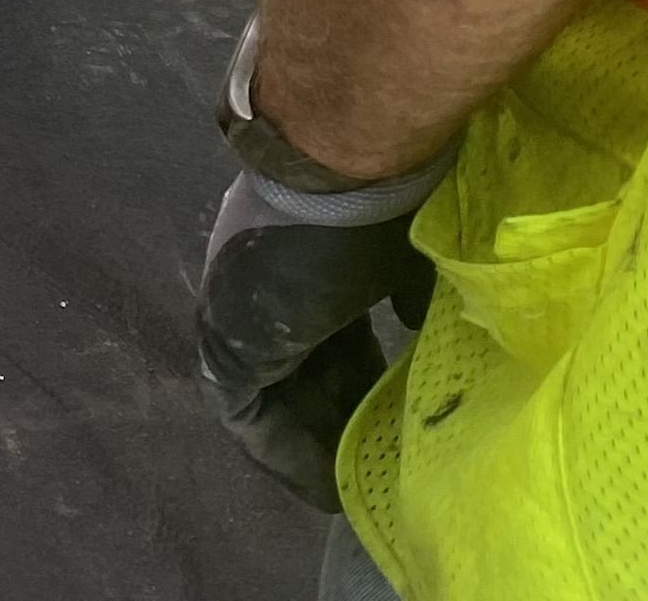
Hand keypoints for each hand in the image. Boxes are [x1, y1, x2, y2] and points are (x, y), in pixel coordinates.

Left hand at [196, 164, 440, 508]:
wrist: (335, 163)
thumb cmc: (380, 199)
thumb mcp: (408, 251)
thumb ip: (411, 289)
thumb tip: (422, 321)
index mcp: (297, 256)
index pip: (326, 332)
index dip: (359, 375)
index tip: (393, 411)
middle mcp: (258, 283)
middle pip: (300, 367)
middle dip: (342, 413)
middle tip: (383, 456)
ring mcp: (235, 311)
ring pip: (275, 394)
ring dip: (316, 438)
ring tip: (360, 482)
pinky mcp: (225, 341)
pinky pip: (249, 415)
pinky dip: (285, 451)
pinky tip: (328, 486)